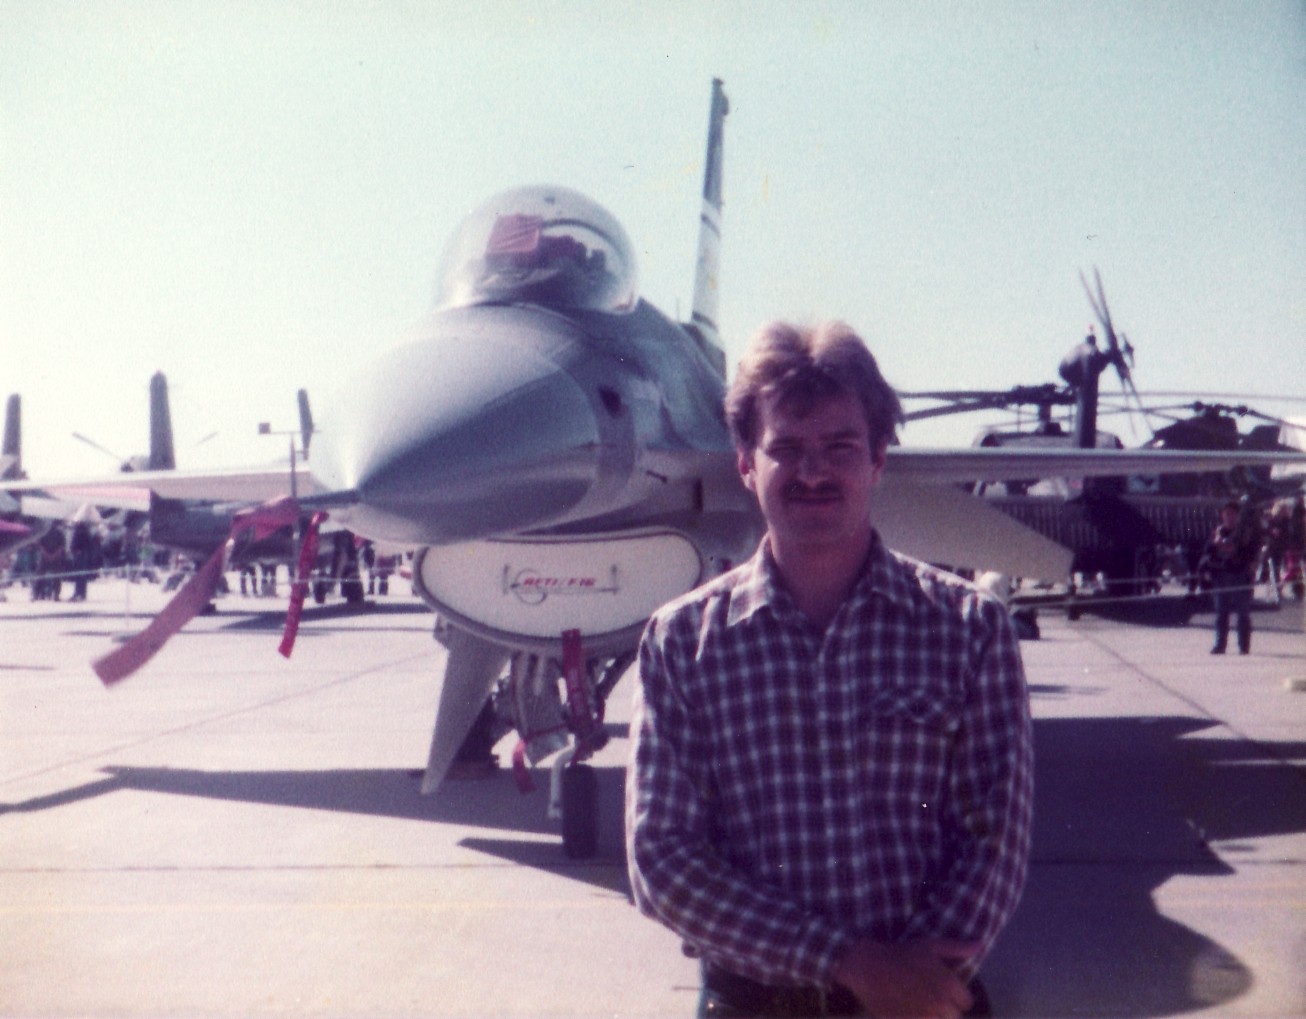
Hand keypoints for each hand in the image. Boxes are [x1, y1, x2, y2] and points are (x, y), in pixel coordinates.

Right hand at [832, 937, 979, 1017]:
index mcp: (949, 983)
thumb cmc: (899, 954)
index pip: (966, 1002)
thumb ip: (957, 948)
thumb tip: (981, 944)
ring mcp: (925, 1016)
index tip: (943, 992)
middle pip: (954, 1016)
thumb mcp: (929, 945)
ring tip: (919, 1006)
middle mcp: (941, 1003)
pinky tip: (910, 1012)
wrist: (867, 967)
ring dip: (933, 1016)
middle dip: (945, 1009)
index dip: (956, 997)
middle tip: (928, 998)